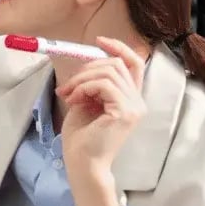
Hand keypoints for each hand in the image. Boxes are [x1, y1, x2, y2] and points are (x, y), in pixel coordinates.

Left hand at [55, 36, 146, 179]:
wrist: (82, 164)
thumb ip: (92, 84)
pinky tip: (74, 101)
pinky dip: (84, 88)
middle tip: (67, 86)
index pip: (134, 64)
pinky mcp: (125, 112)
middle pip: (116, 64)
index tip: (99, 41)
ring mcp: (134, 107)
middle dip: (87, 68)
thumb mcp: (85, 103)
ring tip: (68, 95)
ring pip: (108, 72)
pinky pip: (104, 85)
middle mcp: (137, 101)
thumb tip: (87, 62)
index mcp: (130, 98)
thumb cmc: (81, 139)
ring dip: (82, 79)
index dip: (119, 48)